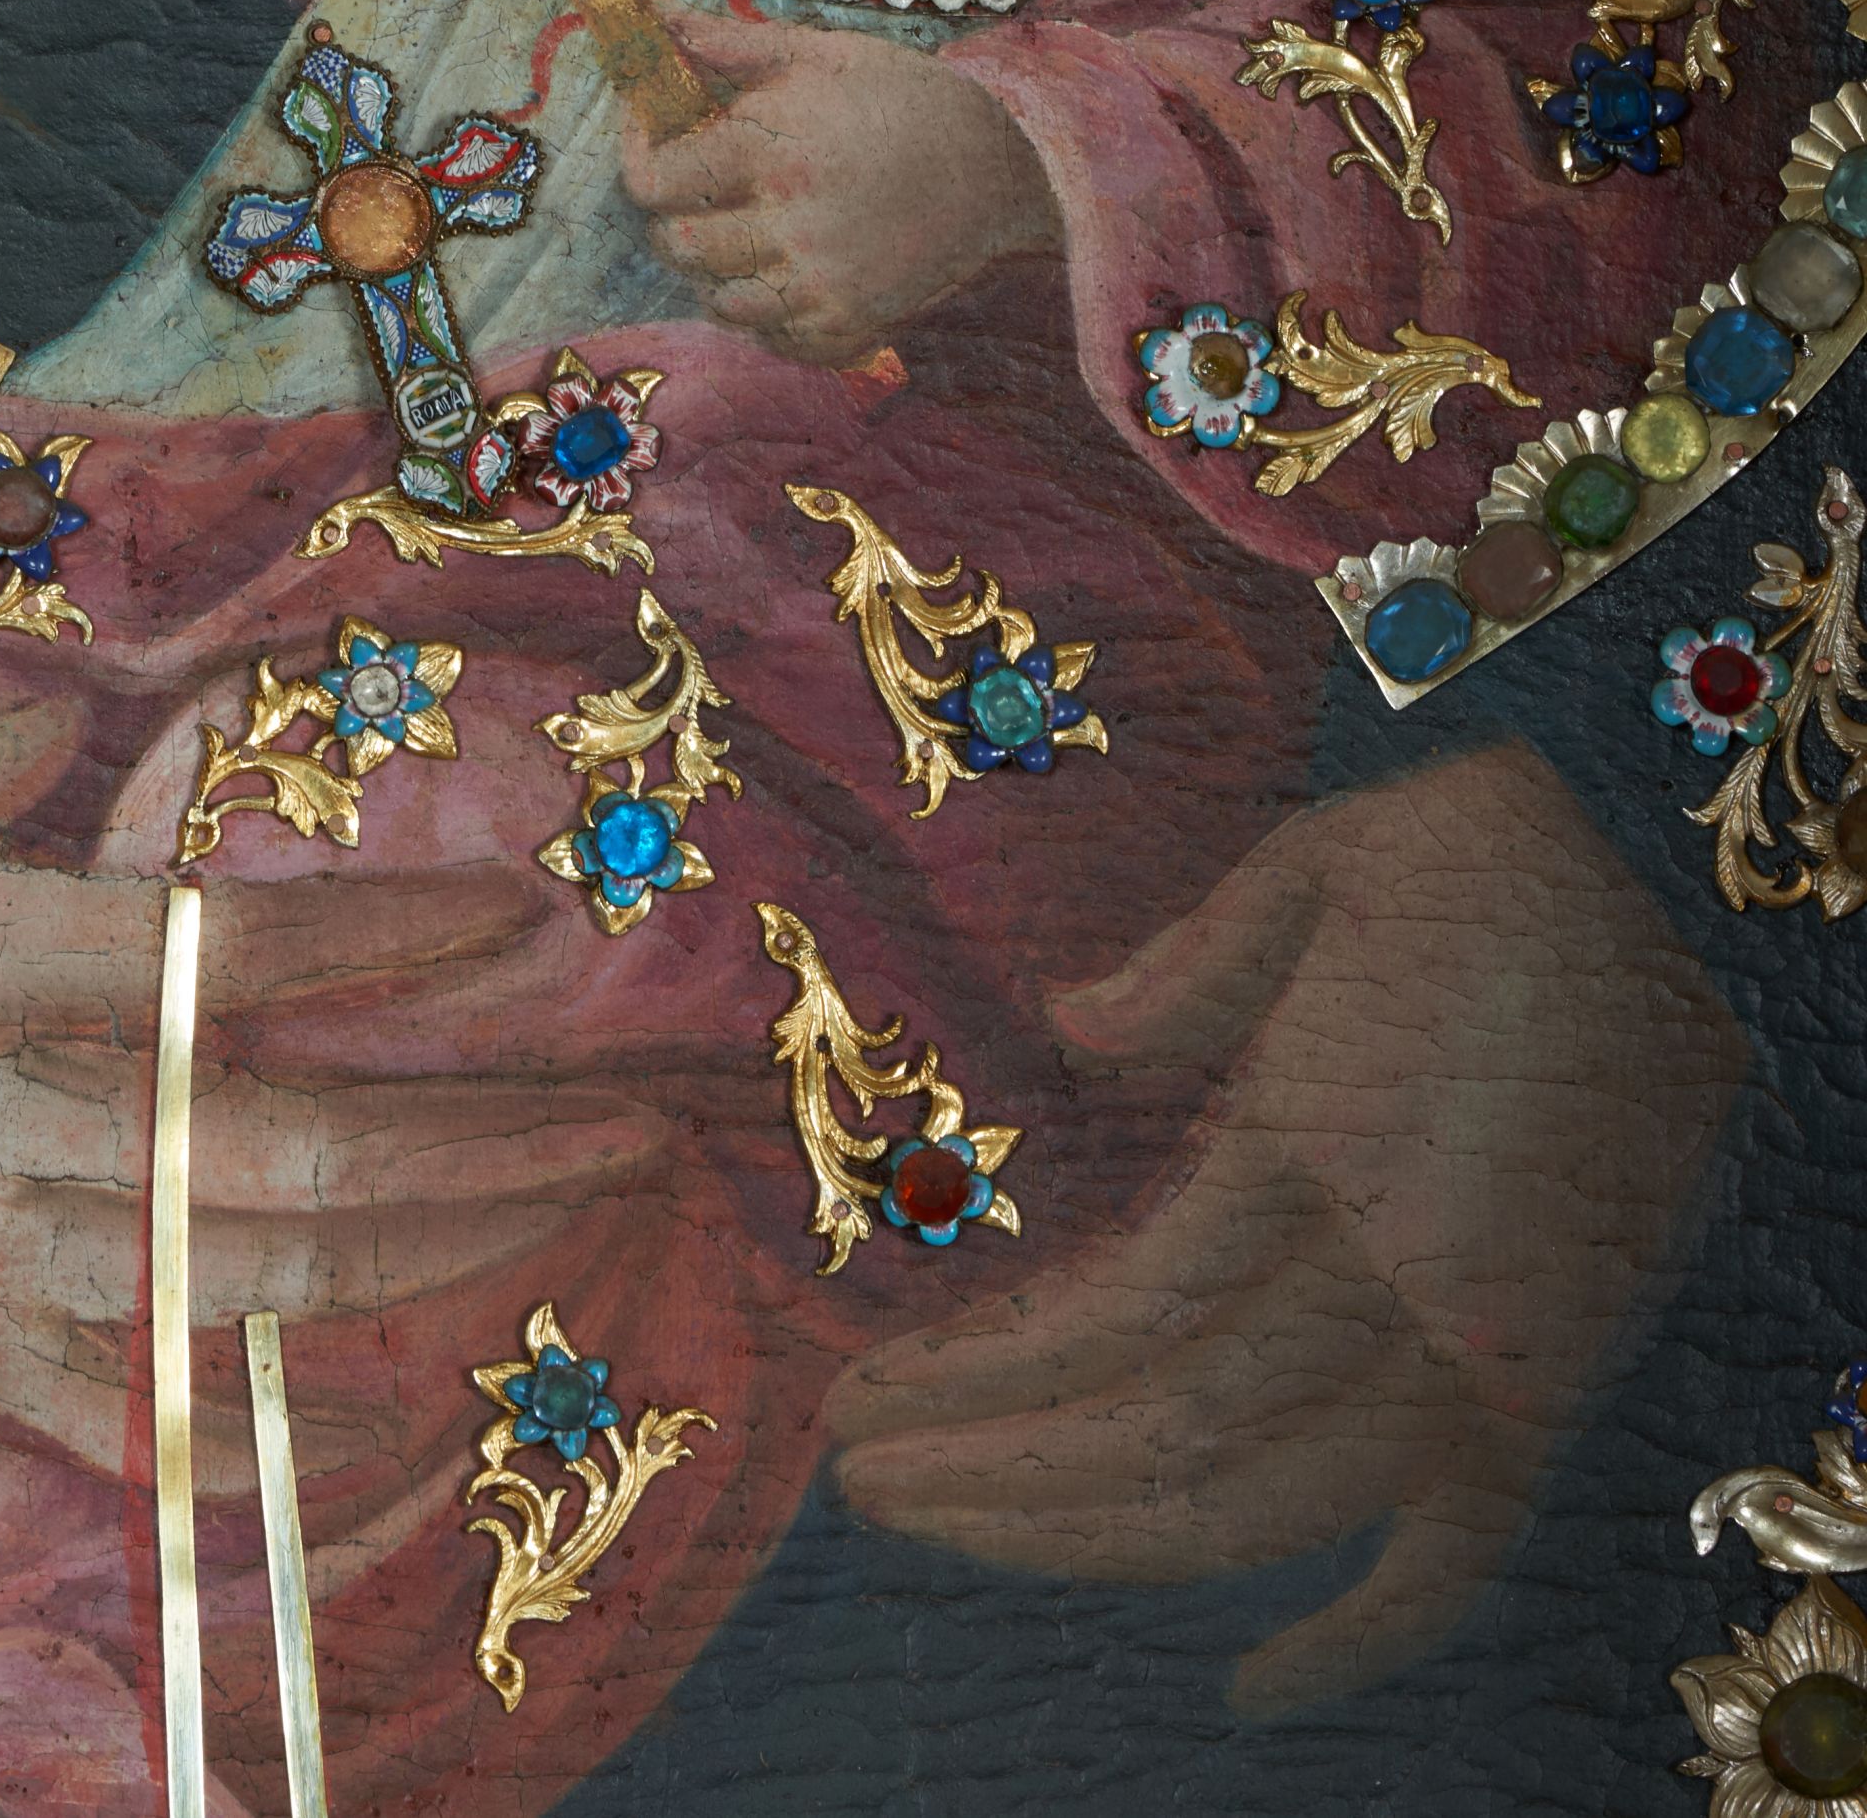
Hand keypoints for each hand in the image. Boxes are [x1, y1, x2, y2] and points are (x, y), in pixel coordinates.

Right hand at [0, 772, 719, 1490]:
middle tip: (624, 1118)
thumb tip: (65, 740)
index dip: (404, 934)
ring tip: (551, 1228)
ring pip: (240, 1282)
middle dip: (481, 1136)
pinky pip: (105, 1427)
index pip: (238, 950)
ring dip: (418, 1259)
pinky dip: (238, 1438)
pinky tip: (349, 1422)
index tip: (533, 915)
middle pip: (289, 1142)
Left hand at [620, 0, 1059, 361]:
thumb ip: (729, 44)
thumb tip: (657, 27)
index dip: (638, 155)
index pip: (653, 182)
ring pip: (718, 302)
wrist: (1005, 163)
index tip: (653, 135)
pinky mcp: (852, 326)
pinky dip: (765, 315)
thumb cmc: (906, 98)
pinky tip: (786, 271)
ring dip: (717, 270)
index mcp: (770, 151)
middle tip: (703, 190)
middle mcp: (788, 226)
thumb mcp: (819, 52)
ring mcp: (820, 286)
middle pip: (676, 247)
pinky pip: (773, 340)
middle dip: (676, 216)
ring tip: (747, 232)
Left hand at [821, 742, 1746, 1711]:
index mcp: (1318, 1152)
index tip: (859, 1401)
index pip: (1109, 1324)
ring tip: (953, 1520)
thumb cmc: (1487, 856)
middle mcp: (1397, 1286)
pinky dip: (1358, 1639)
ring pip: (1262, 1510)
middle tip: (857, 1479)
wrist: (1685, 889)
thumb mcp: (1316, 864)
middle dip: (991, 1476)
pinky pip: (1453, 1557)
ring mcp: (1479, 1357)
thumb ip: (1183, 966)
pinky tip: (1250, 1685)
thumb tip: (1063, 1027)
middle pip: (1159, 1442)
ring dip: (1090, 1537)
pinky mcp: (1544, 1386)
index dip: (975, 1382)